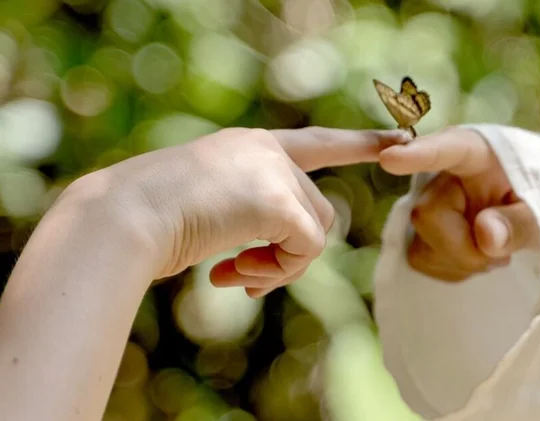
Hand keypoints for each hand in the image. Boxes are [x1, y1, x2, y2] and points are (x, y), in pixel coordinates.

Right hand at [68, 127, 405, 296]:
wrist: (121, 218)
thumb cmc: (151, 220)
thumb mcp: (209, 208)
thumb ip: (252, 214)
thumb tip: (296, 245)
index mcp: (249, 147)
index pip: (315, 143)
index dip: (356, 145)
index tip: (398, 141)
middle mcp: (267, 150)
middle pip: (316, 211)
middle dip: (287, 253)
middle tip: (244, 275)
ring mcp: (273, 171)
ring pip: (316, 231)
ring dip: (280, 265)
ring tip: (236, 274)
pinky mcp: (279, 200)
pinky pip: (307, 249)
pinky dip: (276, 272)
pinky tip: (230, 275)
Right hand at [379, 127, 539, 281]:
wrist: (533, 219)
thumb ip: (519, 223)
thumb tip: (485, 234)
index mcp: (477, 152)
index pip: (446, 150)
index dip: (418, 154)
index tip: (390, 159)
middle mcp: (443, 173)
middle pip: (427, 214)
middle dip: (466, 248)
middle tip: (502, 254)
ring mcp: (428, 203)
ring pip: (421, 245)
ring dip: (463, 263)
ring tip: (492, 252)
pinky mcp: (420, 232)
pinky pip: (420, 260)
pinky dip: (453, 271)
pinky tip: (474, 259)